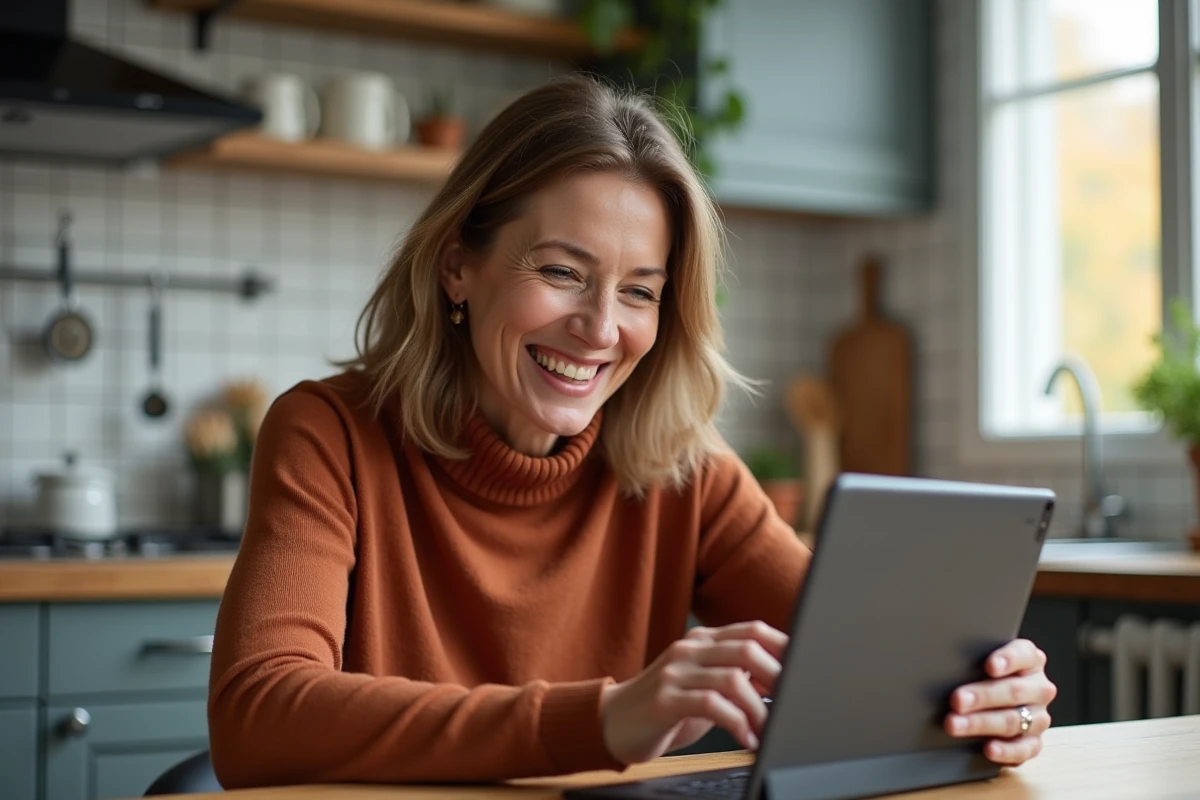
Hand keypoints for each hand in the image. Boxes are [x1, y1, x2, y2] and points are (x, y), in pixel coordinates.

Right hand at [599, 621, 785, 764]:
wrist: (611, 722)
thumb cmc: (664, 707)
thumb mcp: (703, 686)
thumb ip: (734, 676)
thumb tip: (779, 678)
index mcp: (702, 641)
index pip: (752, 630)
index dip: (783, 647)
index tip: (804, 668)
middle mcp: (690, 650)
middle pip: (747, 648)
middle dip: (778, 676)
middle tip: (792, 700)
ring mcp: (675, 673)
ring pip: (733, 678)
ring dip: (759, 708)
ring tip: (766, 728)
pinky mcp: (665, 700)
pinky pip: (711, 705)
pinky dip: (737, 724)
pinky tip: (744, 739)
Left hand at [945, 639, 1056, 765]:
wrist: (993, 701)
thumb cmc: (982, 674)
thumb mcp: (981, 661)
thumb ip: (972, 660)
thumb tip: (943, 662)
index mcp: (1030, 660)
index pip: (1023, 655)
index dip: (1007, 660)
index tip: (990, 666)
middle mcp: (1038, 688)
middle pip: (1013, 691)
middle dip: (982, 696)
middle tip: (956, 700)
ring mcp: (1039, 716)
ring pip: (1013, 720)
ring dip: (981, 723)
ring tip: (954, 724)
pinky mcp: (1034, 741)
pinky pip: (1024, 749)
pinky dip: (1006, 750)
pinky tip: (988, 749)